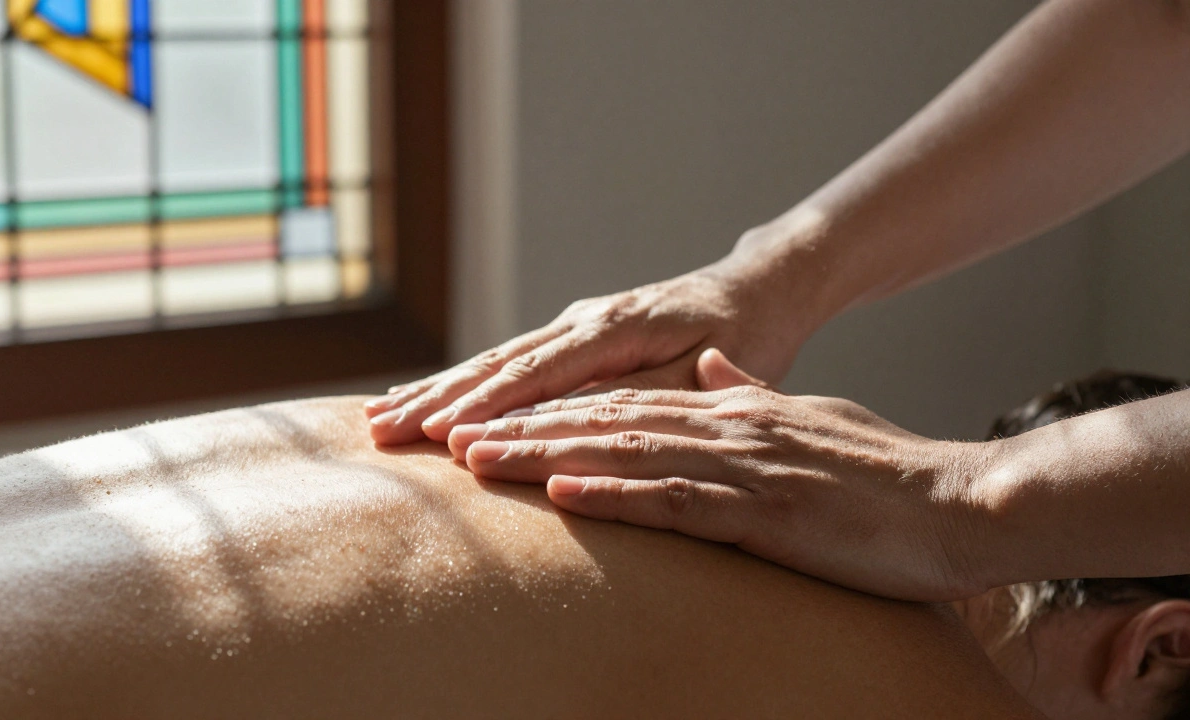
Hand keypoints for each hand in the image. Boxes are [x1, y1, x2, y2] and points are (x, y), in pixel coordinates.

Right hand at [365, 231, 821, 445]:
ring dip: (435, 390)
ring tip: (378, 417)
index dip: (488, 404)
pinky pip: (508, 362)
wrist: (756, 291)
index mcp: (616, 328)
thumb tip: (579, 420)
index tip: (440, 434)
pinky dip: (463, 383)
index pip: (539, 372)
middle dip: (436, 398)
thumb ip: (646, 396)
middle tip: (379, 431)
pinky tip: (426, 398)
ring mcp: (574, 326)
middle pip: (498, 363)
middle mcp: (584, 320)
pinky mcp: (573, 338)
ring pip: (493, 360)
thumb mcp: (710, 371)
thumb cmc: (744, 338)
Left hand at [446, 348, 994, 601]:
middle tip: (448, 436)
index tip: (488, 421)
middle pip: (604, 421)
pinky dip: (617, 494)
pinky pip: (678, 499)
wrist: (960, 503)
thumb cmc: (885, 473)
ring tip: (476, 458)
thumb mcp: (809, 419)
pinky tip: (565, 492)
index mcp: (730, 410)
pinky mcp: (766, 511)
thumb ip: (754, 395)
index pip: (623, 405)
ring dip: (546, 455)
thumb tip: (716, 373)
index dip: (549, 412)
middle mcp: (725, 426)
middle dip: (520, 427)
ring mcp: (743, 465)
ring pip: (625, 451)